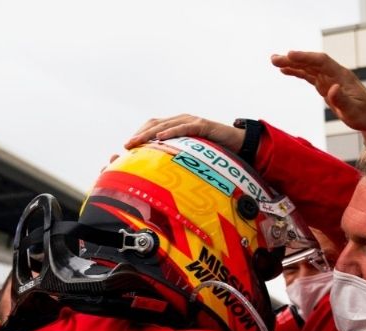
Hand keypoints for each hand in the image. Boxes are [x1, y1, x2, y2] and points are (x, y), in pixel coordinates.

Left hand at [125, 114, 243, 150]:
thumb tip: (160, 175)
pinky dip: (171, 132)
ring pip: (166, 125)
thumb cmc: (215, 153)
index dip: (139, 135)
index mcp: (176, 126)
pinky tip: (160, 138)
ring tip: (136, 142)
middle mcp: (182, 120)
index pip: (152, 127)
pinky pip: (185, 128)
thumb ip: (178, 159)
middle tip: (126, 146)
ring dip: (149, 133)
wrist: (240, 145)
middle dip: (139, 135)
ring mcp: (192, 121)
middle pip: (155, 124)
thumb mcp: (191, 156)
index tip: (125, 148)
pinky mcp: (203, 125)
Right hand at [270, 50, 365, 144]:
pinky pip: (310, 76)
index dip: (305, 57)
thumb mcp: (354, 112)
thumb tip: (332, 88)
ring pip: (309, 68)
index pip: (321, 61)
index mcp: (342, 76)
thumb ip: (342, 100)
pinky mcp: (326, 86)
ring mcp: (330, 80)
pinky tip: (286, 71)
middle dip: (293, 59)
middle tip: (274, 59)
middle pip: (312, 62)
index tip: (290, 55)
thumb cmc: (364, 116)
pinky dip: (298, 72)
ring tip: (275, 62)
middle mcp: (335, 74)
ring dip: (292, 64)